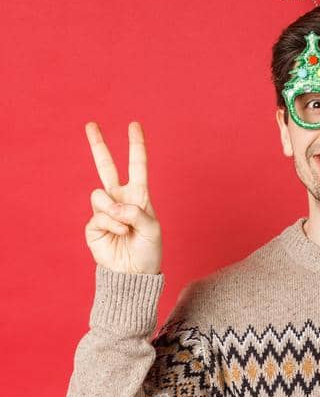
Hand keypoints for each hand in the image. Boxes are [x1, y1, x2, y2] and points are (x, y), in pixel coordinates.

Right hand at [83, 122, 162, 274]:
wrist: (133, 272)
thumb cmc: (148, 250)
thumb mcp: (151, 229)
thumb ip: (135, 213)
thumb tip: (112, 206)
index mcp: (139, 195)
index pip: (137, 165)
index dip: (136, 146)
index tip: (134, 125)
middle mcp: (120, 198)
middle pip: (106, 167)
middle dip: (99, 145)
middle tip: (91, 124)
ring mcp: (105, 210)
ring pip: (100, 195)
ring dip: (114, 212)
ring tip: (124, 228)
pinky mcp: (93, 224)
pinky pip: (99, 215)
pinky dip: (111, 226)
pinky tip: (118, 235)